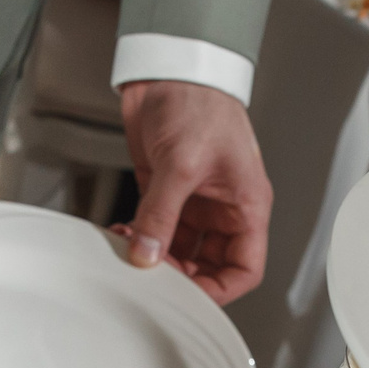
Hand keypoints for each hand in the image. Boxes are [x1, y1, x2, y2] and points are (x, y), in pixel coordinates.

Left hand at [114, 79, 271, 305]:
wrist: (170, 69)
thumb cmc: (199, 102)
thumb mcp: (182, 164)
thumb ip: (163, 214)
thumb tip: (148, 254)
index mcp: (246, 204)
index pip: (245, 267)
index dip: (220, 290)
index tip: (189, 298)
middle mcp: (223, 208)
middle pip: (209, 264)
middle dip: (180, 274)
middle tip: (151, 274)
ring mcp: (194, 201)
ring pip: (178, 250)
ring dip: (154, 256)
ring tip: (131, 252)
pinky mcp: (166, 191)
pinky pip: (156, 228)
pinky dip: (139, 237)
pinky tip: (122, 234)